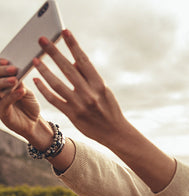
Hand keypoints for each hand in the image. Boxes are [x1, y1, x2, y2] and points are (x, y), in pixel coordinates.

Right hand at [0, 60, 53, 148]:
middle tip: (13, 68)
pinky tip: (20, 91)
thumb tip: (16, 70)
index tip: (7, 61)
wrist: (34, 123)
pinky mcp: (2, 113)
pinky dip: (12, 96)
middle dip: (1, 72)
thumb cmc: (29, 105)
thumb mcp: (26, 91)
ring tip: (15, 79)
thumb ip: (19, 82)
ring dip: (5, 83)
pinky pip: (5, 103)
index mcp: (1, 85)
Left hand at [33, 29, 131, 148]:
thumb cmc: (109, 109)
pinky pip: (54, 99)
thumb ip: (88, 77)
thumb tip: (72, 61)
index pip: (83, 60)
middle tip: (42, 40)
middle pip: (67, 69)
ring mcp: (80, 105)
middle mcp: (89, 93)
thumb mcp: (104, 91)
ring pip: (57, 84)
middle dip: (54, 52)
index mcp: (99, 85)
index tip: (65, 32)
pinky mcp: (72, 115)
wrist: (115, 133)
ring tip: (35, 59)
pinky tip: (36, 80)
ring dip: (44, 70)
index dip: (73, 45)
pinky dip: (44, 89)